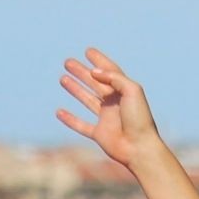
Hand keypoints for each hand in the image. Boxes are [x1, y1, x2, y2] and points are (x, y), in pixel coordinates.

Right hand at [57, 49, 160, 167]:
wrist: (140, 147)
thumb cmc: (139, 119)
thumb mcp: (131, 90)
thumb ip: (114, 77)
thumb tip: (94, 72)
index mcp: (125, 93)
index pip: (111, 73)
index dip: (100, 61)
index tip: (88, 51)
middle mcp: (116, 104)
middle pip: (96, 84)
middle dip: (83, 72)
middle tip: (68, 62)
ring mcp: (107, 119)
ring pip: (88, 100)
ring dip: (76, 89)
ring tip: (62, 78)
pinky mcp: (100, 134)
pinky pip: (81, 125)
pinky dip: (70, 119)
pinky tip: (58, 112)